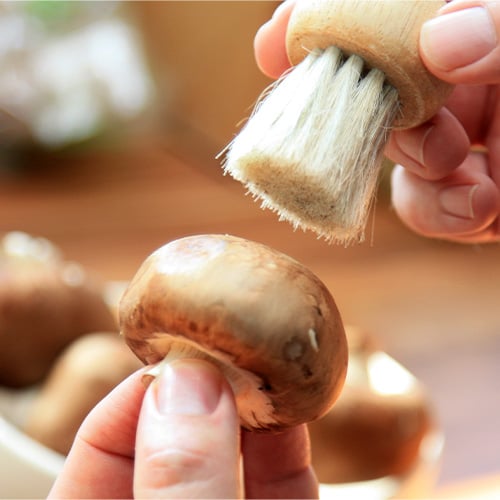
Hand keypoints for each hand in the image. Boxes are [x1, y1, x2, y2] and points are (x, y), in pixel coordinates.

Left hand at [48, 359, 317, 498]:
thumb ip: (180, 481)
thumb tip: (188, 381)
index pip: (99, 450)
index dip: (138, 393)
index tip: (178, 355)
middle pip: (170, 444)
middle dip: (199, 391)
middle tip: (224, 349)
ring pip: (230, 459)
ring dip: (249, 409)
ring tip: (260, 363)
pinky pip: (279, 485)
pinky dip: (287, 447)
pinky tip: (293, 410)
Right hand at [254, 0, 499, 242]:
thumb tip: (440, 37)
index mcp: (468, 37)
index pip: (383, 22)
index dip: (326, 26)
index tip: (275, 40)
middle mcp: (457, 90)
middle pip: (370, 93)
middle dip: (360, 112)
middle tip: (360, 119)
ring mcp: (457, 146)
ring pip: (388, 159)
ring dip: (411, 167)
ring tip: (451, 164)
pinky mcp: (464, 198)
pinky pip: (420, 209)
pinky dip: (438, 215)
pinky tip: (480, 204)